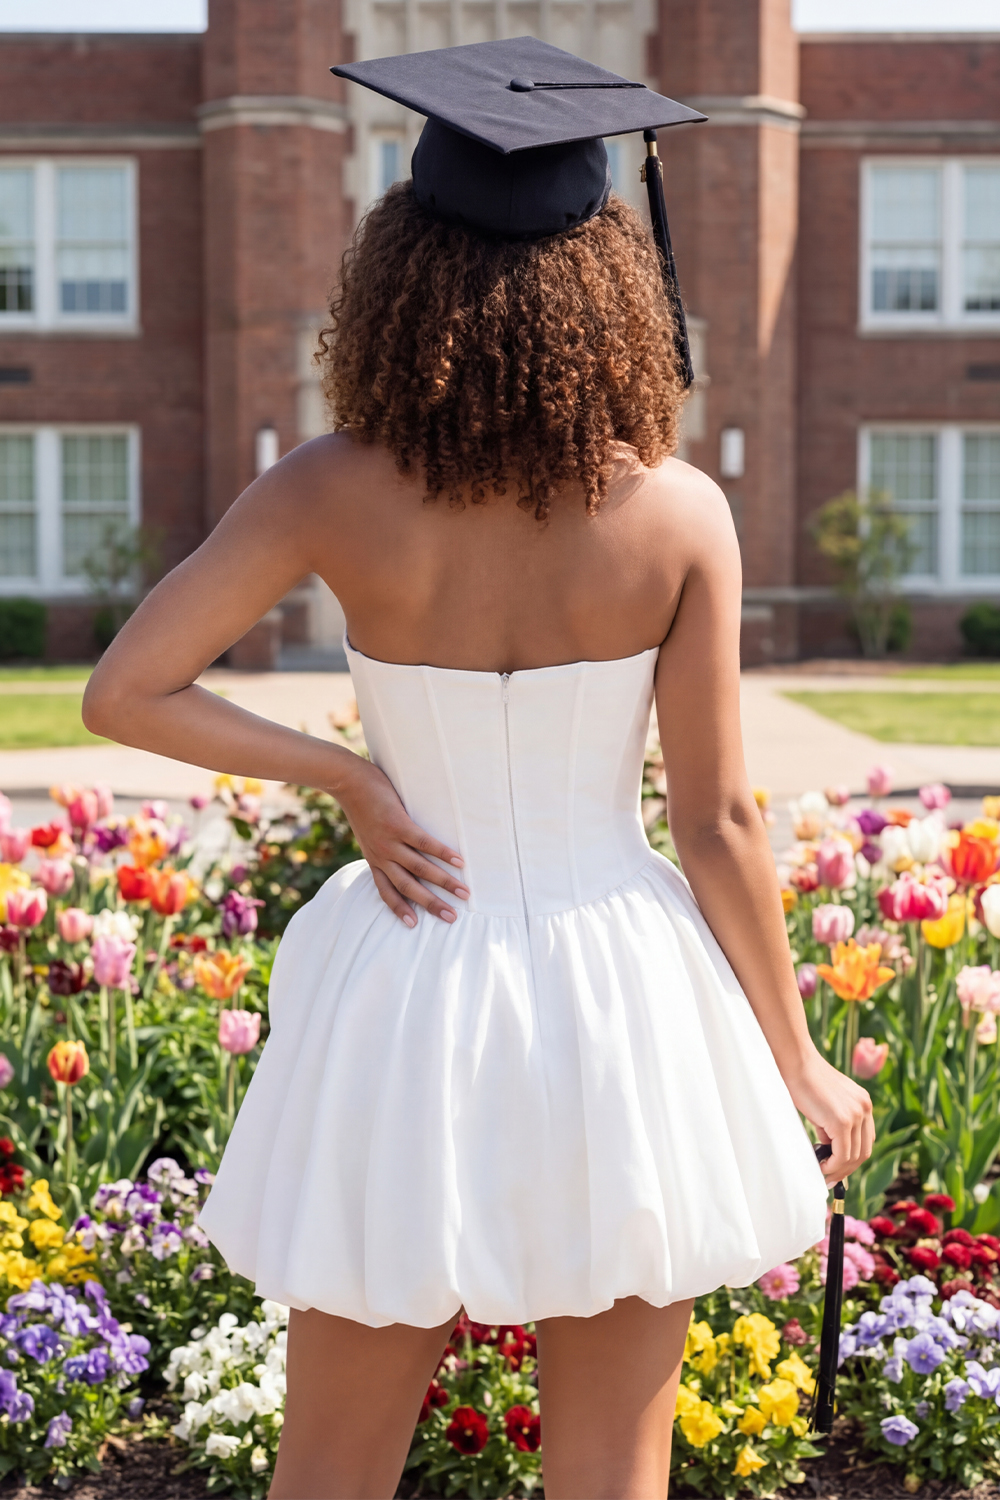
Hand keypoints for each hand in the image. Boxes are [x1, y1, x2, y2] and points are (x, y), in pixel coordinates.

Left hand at [330, 754, 468, 926]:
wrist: (347, 781)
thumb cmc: (360, 803)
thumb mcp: (366, 832)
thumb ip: (381, 845)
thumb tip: (400, 850)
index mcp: (374, 859)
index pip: (387, 891)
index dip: (400, 909)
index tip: (414, 925)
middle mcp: (381, 856)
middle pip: (408, 887)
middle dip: (431, 904)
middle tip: (451, 918)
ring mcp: (389, 842)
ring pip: (419, 869)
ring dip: (444, 882)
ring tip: (464, 893)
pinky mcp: (398, 825)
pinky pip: (424, 843)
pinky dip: (442, 853)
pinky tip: (459, 861)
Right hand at [781, 1047, 874, 1186]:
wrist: (797, 1063)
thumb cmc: (804, 1080)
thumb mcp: (827, 1103)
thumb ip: (834, 1122)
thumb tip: (830, 1148)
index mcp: (864, 1102)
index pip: (866, 1139)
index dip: (853, 1158)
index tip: (838, 1168)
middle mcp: (865, 1108)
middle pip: (864, 1151)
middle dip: (847, 1168)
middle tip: (831, 1177)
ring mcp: (856, 1114)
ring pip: (854, 1156)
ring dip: (838, 1169)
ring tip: (823, 1172)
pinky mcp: (842, 1121)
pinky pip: (842, 1154)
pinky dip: (833, 1165)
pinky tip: (821, 1165)